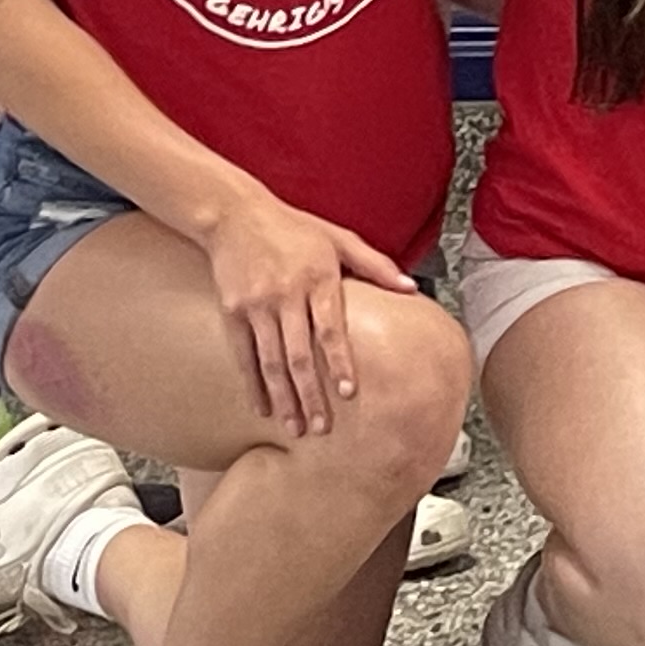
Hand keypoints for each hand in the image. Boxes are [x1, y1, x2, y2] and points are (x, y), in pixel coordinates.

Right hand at [200, 192, 408, 437]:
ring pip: (270, 362)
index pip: (330, 329)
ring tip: (294, 428)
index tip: (347, 394)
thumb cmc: (295, 228)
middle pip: (298, 355)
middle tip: (321, 428)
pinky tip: (263, 408)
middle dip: (310, 395)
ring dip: (282, 399)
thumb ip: (376, 265)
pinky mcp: (232, 312)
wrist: (235, 216)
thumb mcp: (339, 239)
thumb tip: (412, 288)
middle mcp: (286, 294)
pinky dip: (252, 385)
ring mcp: (256, 305)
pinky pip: (243, 356)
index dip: (338, 363)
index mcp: (318, 276)